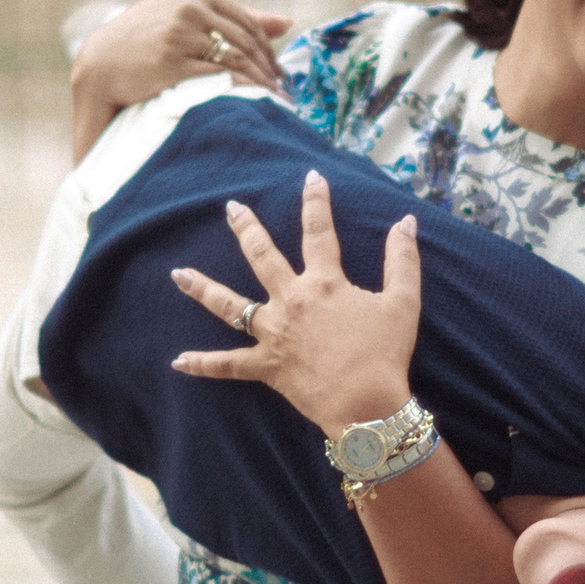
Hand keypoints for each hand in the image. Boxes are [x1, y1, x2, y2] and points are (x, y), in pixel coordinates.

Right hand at [68, 0, 290, 156]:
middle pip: (246, 42)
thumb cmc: (147, 41)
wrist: (101, 62)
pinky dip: (241, 92)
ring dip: (260, 84)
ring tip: (271, 103)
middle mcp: (191, 7)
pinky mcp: (172, 60)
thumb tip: (288, 22)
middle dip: (268, 71)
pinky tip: (249, 105)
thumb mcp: (189, 18)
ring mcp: (180, 32)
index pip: (248, 23)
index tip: (278, 75)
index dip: (268, 52)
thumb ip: (237, 18)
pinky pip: (220, 76)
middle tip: (283, 95)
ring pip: (237, 59)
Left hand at [169, 169, 422, 434]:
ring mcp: (273, 334)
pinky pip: (228, 365)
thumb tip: (406, 222)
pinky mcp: (266, 367)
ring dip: (203, 288)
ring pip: (230, 306)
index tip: (310, 177)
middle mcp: (291, 301)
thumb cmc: (385, 354)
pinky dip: (203, 364)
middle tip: (231, 208)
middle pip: (262, 256)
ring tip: (178, 274)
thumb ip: (403, 260)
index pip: (319, 232)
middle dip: (246, 228)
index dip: (316, 202)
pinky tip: (178, 361)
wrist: (366, 405)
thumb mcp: (404, 302)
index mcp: (324, 283)